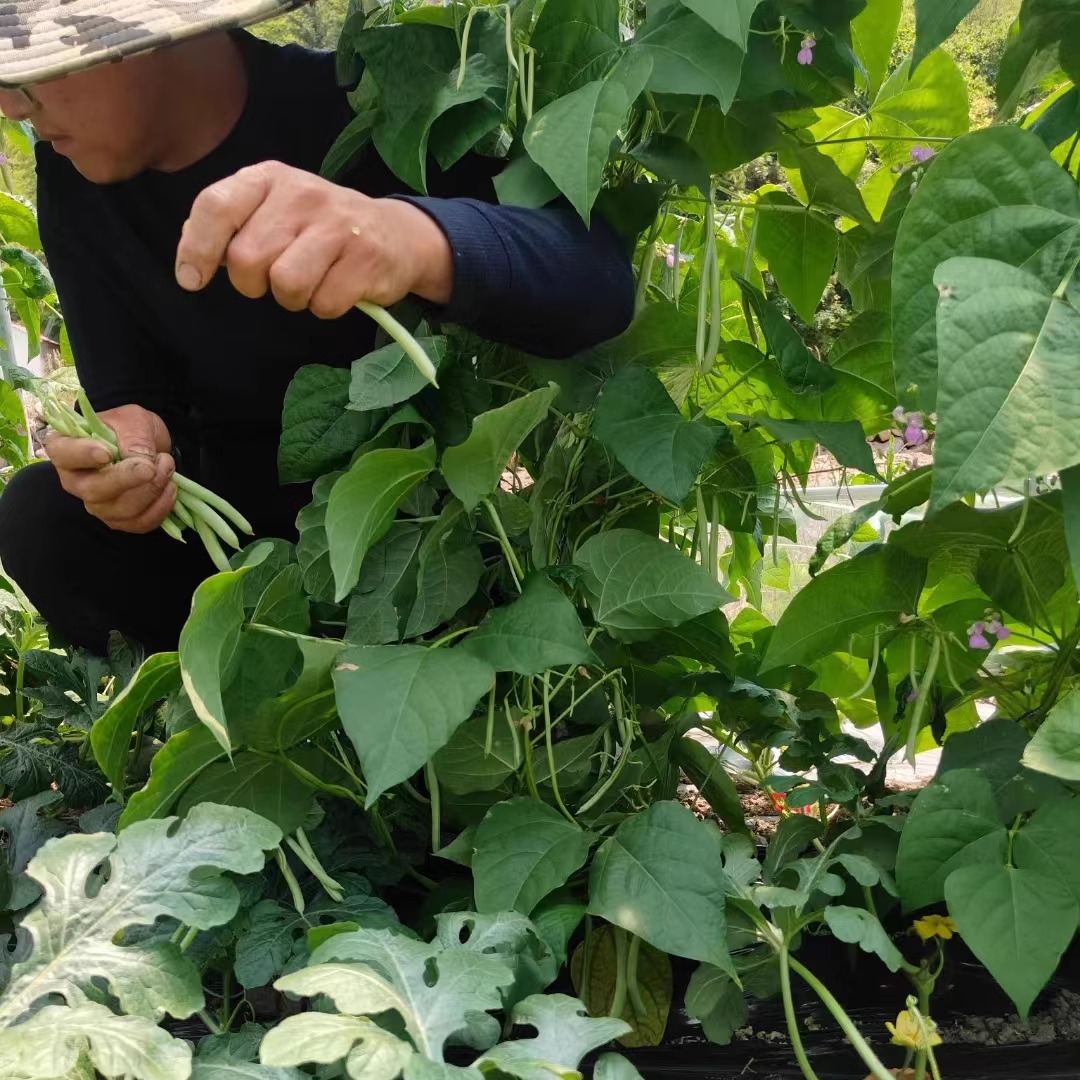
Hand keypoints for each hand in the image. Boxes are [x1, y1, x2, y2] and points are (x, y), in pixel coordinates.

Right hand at [45, 404, 176, 533]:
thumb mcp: (133, 420)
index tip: (106, 453)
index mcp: (67, 449)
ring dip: (152, 489)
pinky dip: (161, 506)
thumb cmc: (130, 429)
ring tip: (166, 466)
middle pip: (94, 491)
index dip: (83, 455)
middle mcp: (77, 481)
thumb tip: (140, 460)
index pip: (63, 454)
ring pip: (121, 510)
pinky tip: (169, 487)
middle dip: (128, 479)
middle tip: (151, 466)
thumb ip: (133, 435)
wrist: (148, 445)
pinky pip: (140, 522)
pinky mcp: (120, 520)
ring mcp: (97, 504)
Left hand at [174, 161, 453, 317]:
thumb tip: (191, 252)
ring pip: (285, 284)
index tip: (191, 279)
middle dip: (254, 282)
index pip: (216, 207)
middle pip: (247, 258)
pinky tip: (337, 288)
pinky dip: (326, 307)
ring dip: (292, 298)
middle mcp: (301, 194)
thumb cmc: (321, 227)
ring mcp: (337, 225)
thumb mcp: (273, 210)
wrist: (397, 234)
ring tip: (308, 283)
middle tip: (273, 278)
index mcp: (268, 178)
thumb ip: (231, 224)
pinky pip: (324, 303)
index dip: (197, 248)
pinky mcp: (366, 259)